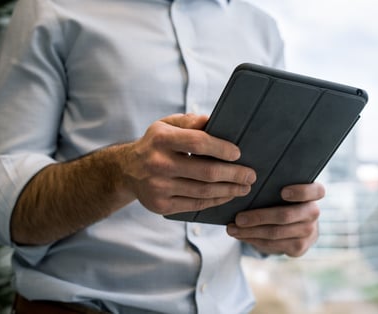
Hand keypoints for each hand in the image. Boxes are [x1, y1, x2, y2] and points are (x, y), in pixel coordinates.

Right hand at [119, 113, 255, 214]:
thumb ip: (191, 122)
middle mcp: (158, 164)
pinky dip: (215, 201)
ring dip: (229, 190)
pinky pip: (195, 205)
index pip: (198, 142)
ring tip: (245, 187)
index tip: (238, 153)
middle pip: (205, 172)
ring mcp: (158, 187)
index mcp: (161, 139)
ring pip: (203, 191)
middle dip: (234, 174)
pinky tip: (228, 195)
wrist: (126, 171)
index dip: (221, 148)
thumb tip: (216, 122)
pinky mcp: (161, 206)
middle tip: (251, 175)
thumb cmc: (156, 144)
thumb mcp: (166, 125)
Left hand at [226, 182, 324, 256]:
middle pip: (286, 215)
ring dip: (250, 232)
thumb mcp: (282, 191)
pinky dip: (253, 240)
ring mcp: (308, 232)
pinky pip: (272, 244)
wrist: (295, 227)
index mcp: (313, 194)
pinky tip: (240, 235)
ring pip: (275, 232)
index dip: (300, 192)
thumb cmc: (283, 202)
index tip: (282, 192)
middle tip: (238, 218)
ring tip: (232, 229)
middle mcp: (314, 213)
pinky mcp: (299, 248)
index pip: (316, 191)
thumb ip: (273, 187)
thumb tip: (245, 185)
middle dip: (259, 217)